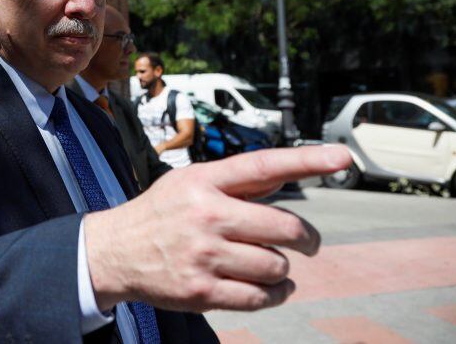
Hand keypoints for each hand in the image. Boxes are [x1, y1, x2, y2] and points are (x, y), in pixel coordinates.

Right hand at [84, 144, 350, 312]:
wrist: (113, 253)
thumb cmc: (160, 214)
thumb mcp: (189, 183)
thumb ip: (235, 181)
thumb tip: (283, 176)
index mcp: (205, 182)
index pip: (263, 166)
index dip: (306, 160)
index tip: (342, 157)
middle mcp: (206, 216)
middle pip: (284, 227)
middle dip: (307, 238)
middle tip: (309, 243)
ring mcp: (204, 256)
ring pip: (275, 267)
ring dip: (283, 270)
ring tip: (273, 267)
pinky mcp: (201, 292)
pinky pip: (259, 297)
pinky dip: (275, 295)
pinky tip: (271, 288)